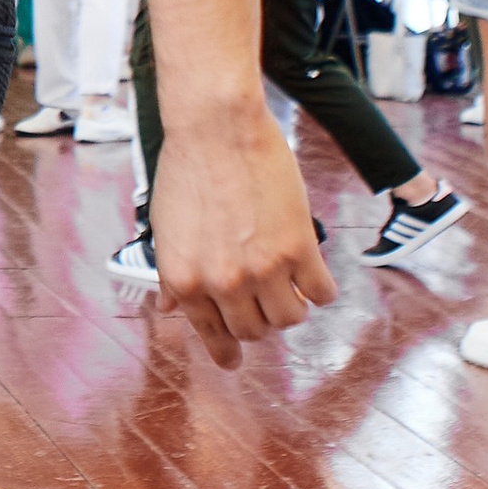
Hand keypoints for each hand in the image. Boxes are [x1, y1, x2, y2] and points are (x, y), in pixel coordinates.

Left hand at [146, 112, 331, 368]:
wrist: (216, 127)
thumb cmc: (187, 168)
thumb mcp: (166, 227)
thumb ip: (171, 271)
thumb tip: (170, 304)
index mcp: (185, 280)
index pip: (211, 334)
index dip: (225, 351)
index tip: (232, 361)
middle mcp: (222, 282)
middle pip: (254, 331)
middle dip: (260, 321)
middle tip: (264, 302)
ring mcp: (263, 268)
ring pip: (290, 319)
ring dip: (291, 307)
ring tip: (290, 286)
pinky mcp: (299, 248)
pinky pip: (321, 292)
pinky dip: (321, 289)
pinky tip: (315, 274)